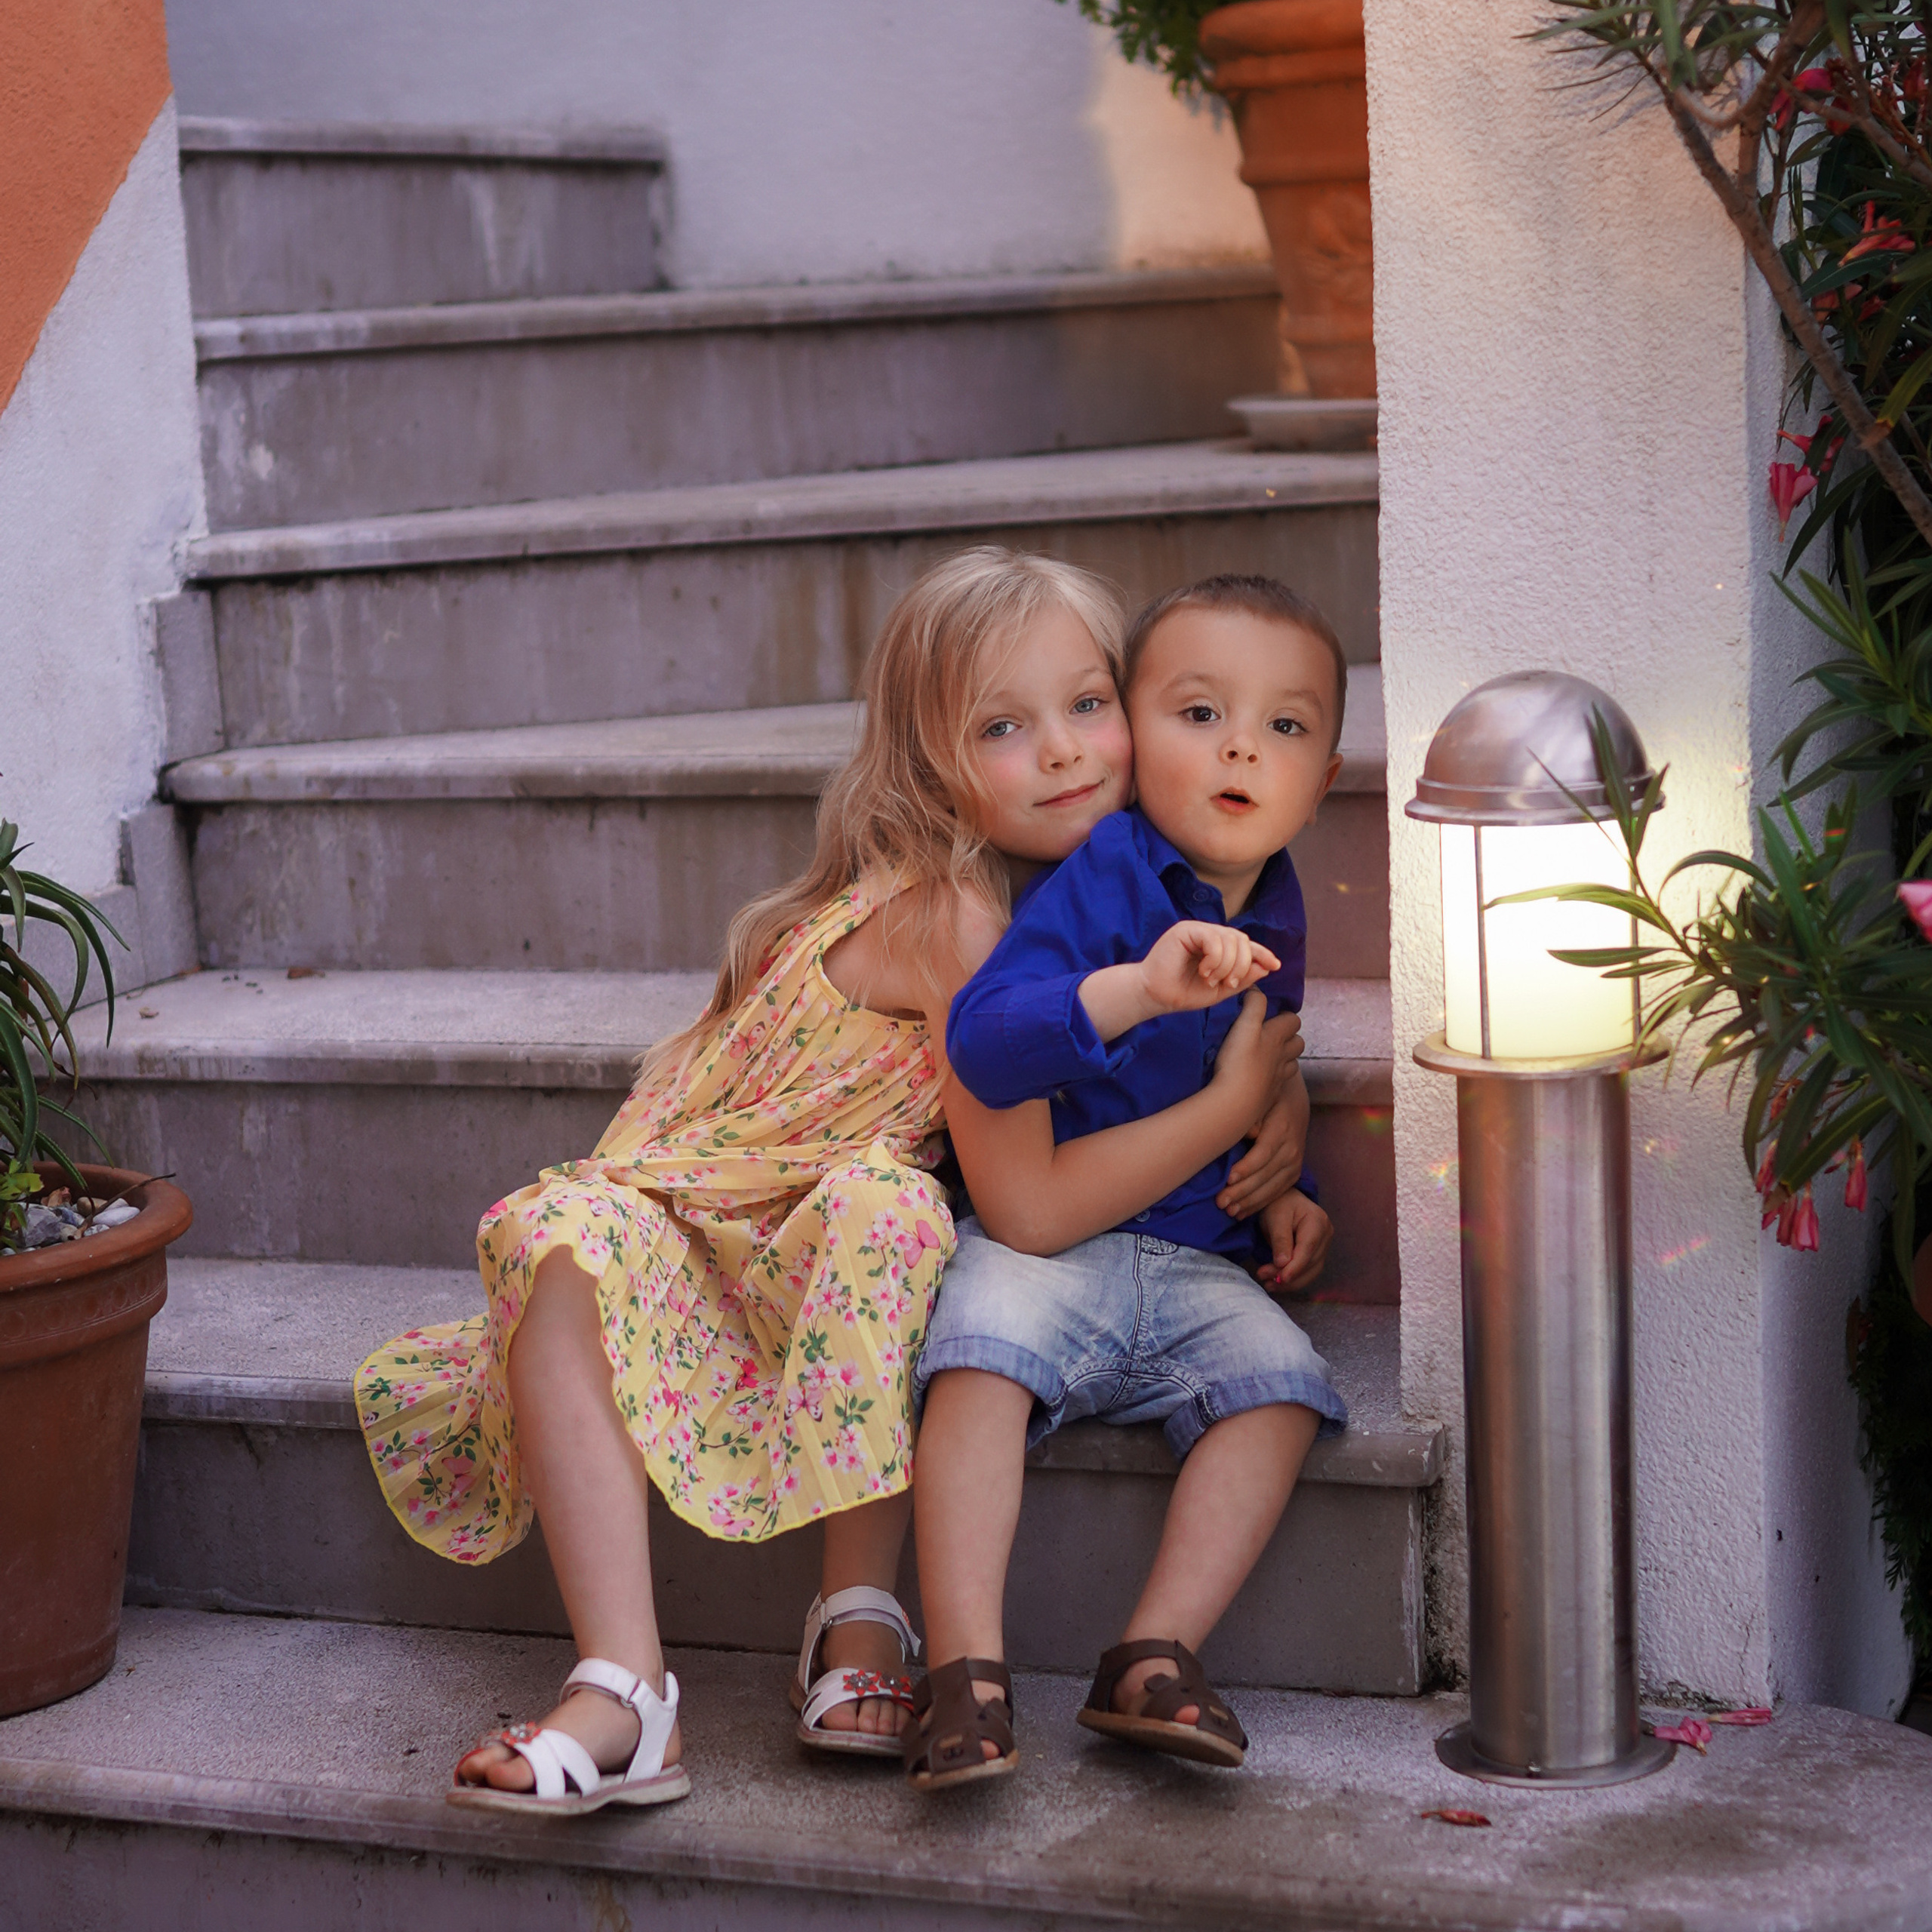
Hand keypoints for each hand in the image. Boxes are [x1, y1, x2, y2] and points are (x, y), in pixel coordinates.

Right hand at [1138, 921, 1280, 1015]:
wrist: (1156, 996)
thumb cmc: (1183, 992)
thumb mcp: (1220, 990)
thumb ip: (1242, 978)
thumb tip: (1265, 966)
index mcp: (1218, 947)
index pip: (1245, 944)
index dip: (1261, 952)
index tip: (1275, 965)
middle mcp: (1209, 934)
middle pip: (1241, 939)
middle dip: (1242, 964)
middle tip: (1229, 983)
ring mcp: (1197, 929)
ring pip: (1230, 938)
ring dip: (1227, 965)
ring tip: (1212, 980)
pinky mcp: (1185, 929)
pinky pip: (1213, 938)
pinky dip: (1215, 958)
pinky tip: (1204, 971)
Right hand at [1208, 992, 1303, 1126]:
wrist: (1235, 1101)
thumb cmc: (1238, 1060)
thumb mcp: (1244, 1025)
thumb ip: (1254, 1004)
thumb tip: (1255, 987)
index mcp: (1278, 1037)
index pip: (1293, 1020)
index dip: (1285, 1016)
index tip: (1271, 1016)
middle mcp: (1283, 1057)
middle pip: (1298, 1043)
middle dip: (1290, 1037)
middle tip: (1272, 1036)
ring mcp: (1279, 1078)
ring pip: (1292, 1064)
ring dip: (1285, 1058)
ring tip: (1269, 1056)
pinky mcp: (1271, 1095)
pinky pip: (1280, 1084)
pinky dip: (1274, 1078)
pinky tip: (1261, 1079)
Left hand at [1217, 1077, 1307, 1219]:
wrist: (1293, 1101)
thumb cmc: (1268, 1100)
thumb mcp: (1260, 1101)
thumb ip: (1252, 1116)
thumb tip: (1246, 1131)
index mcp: (1281, 1130)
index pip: (1263, 1153)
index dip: (1247, 1168)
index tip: (1229, 1179)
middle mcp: (1291, 1149)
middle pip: (1265, 1175)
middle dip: (1242, 1191)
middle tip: (1221, 1202)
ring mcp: (1295, 1163)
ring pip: (1271, 1188)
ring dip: (1249, 1202)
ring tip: (1229, 1212)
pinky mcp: (1294, 1173)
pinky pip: (1277, 1193)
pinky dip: (1259, 1204)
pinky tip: (1242, 1213)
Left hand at [1256, 1189, 1331, 1291]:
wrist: (1284, 1200)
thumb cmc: (1279, 1204)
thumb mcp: (1275, 1217)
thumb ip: (1280, 1239)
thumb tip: (1282, 1264)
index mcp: (1317, 1220)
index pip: (1308, 1248)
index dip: (1296, 1266)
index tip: (1282, 1278)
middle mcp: (1326, 1234)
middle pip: (1310, 1262)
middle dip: (1288, 1274)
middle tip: (1263, 1278)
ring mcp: (1324, 1245)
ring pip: (1311, 1271)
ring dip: (1290, 1282)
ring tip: (1268, 1284)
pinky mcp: (1317, 1254)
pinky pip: (1308, 1271)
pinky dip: (1293, 1280)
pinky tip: (1277, 1283)